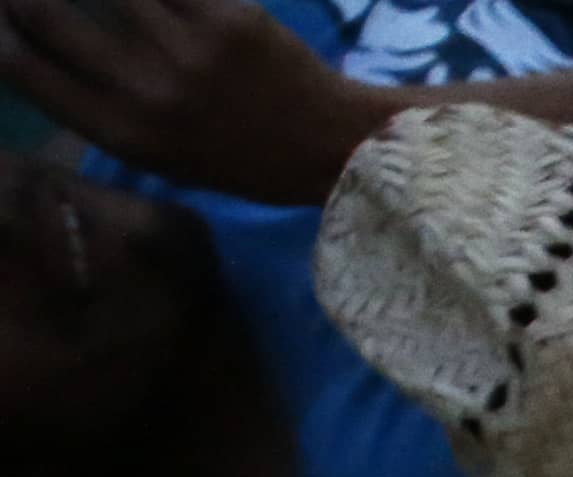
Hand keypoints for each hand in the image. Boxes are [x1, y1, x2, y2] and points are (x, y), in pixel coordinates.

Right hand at [0, 0, 383, 203]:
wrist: (332, 149)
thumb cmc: (239, 156)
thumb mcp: (160, 156)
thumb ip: (96, 107)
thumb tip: (29, 49)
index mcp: (124, 134)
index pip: (24, 68)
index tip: (2, 18)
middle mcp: (147, 92)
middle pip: (43, 12)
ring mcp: (187, 50)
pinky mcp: (227, 16)